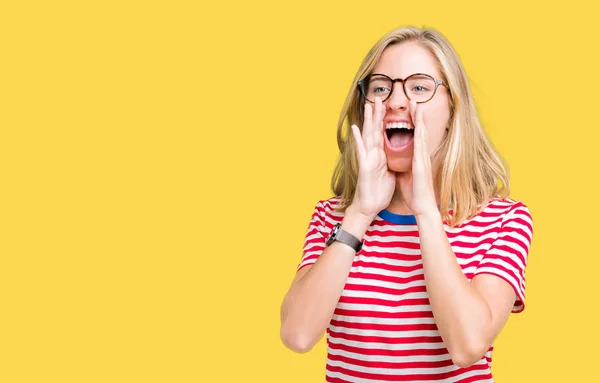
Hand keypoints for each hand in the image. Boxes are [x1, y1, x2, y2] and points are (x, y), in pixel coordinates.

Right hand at [350, 97, 395, 219]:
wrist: (370, 207)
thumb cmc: (378, 192)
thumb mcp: (389, 173)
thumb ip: (390, 162)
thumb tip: (396, 156)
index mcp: (381, 156)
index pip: (383, 134)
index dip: (385, 120)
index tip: (387, 107)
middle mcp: (373, 155)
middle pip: (375, 130)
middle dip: (377, 114)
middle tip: (378, 98)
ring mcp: (368, 159)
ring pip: (368, 136)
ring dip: (368, 120)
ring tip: (368, 106)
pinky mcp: (364, 167)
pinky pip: (362, 151)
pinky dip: (358, 139)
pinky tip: (355, 128)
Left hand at [397, 101, 438, 216]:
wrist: (421, 206)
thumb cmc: (414, 192)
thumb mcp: (406, 174)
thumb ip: (403, 164)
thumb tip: (399, 159)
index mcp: (417, 157)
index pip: (415, 136)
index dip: (413, 123)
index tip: (410, 110)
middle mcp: (421, 155)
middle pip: (420, 131)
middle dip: (417, 116)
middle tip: (414, 101)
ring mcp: (423, 159)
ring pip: (421, 134)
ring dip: (419, 120)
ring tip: (417, 106)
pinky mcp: (421, 165)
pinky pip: (419, 147)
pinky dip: (419, 134)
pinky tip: (418, 125)